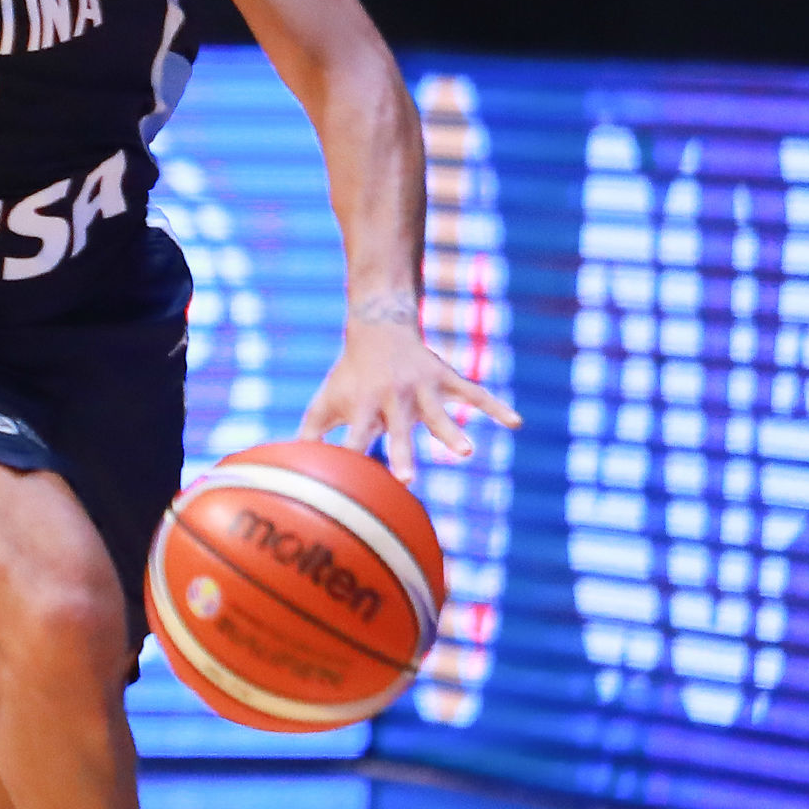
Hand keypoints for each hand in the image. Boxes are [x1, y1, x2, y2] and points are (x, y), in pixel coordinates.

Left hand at [297, 297, 521, 483]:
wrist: (378, 326)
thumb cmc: (349, 374)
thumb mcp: (326, 400)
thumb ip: (311, 435)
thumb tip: (291, 472)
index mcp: (363, 407)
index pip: (354, 437)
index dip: (351, 456)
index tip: (350, 482)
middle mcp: (392, 398)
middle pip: (397, 431)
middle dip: (402, 453)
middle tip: (407, 480)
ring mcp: (422, 387)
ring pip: (439, 412)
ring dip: (450, 431)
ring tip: (467, 452)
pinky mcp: (445, 378)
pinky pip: (474, 393)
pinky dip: (495, 406)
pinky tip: (516, 423)